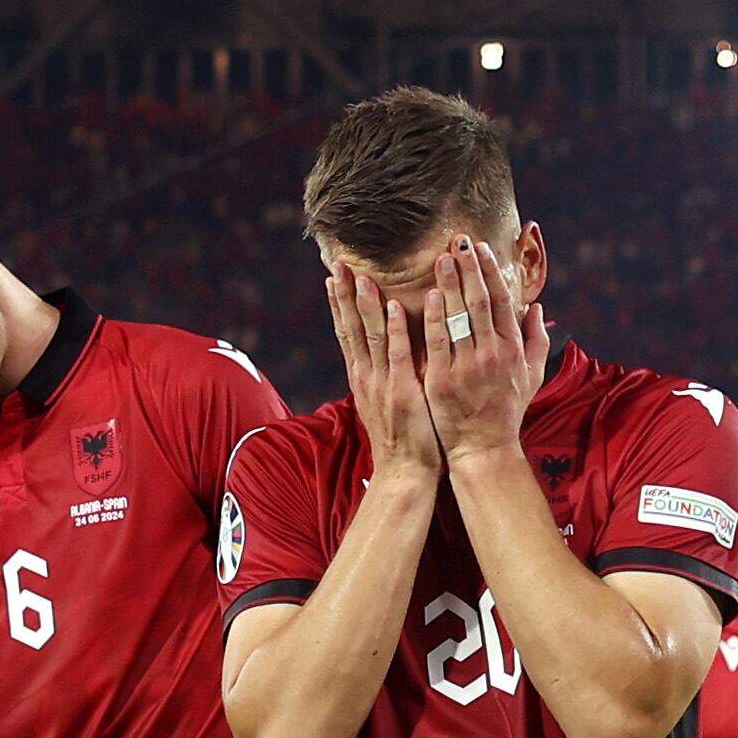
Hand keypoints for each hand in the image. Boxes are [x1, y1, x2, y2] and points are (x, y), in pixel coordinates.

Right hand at [329, 269, 442, 484]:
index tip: (333, 276)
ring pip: (371, 336)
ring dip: (364, 304)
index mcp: (363, 378)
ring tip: (360, 275)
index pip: (347, 333)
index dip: (339, 304)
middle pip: (351, 328)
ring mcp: (383, 384)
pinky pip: (398, 355)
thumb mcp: (386, 403)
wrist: (404, 474)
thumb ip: (384, 375)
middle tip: (337, 263)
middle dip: (343, 295)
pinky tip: (393, 306)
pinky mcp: (402, 392)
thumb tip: (383, 354)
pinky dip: (395, 329)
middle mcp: (367, 377)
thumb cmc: (403, 440)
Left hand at [419, 237, 550, 464]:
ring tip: (442, 258)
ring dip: (450, 284)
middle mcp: (492, 354)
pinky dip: (434, 317)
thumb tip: (536, 307)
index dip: (490, 271)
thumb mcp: (532, 376)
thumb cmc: (506, 411)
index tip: (480, 248)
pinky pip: (437, 342)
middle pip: (479, 301)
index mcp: (512, 349)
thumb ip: (536, 339)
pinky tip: (429, 294)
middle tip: (458, 241)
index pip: (501, 300)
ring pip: (458, 317)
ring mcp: (466, 367)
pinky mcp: (442, 380)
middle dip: (470, 268)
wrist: (483, 449)